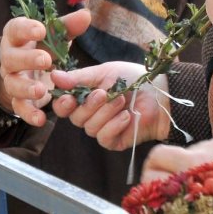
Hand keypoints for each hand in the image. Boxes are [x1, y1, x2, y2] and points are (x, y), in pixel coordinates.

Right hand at [0, 11, 89, 127]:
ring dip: (26, 88)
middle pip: (11, 58)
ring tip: (41, 90)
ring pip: (12, 84)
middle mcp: (10, 58)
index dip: (26, 29)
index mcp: (16, 37)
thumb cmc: (43, 45)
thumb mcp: (55, 35)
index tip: (41, 30)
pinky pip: (19, 107)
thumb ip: (68, 26)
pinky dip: (29, 113)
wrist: (30, 69)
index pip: (15, 29)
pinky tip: (41, 119)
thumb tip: (86, 15)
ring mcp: (12, 79)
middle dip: (27, 59)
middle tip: (45, 60)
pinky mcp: (17, 99)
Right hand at [50, 63, 171, 147]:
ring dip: (106, 112)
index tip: (68, 98)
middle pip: (74, 117)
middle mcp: (89, 114)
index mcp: (84, 97)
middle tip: (104, 93)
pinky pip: (103, 137)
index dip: (62, 104)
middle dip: (89, 105)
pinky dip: (114, 126)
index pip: (62, 105)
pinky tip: (126, 117)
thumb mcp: (104, 72)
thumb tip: (53, 75)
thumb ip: (79, 78)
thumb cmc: (133, 78)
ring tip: (122, 101)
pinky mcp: (114, 141)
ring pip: (89, 127)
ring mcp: (101, 128)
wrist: (160, 92)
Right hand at [142, 138, 212, 208]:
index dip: (148, 176)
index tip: (151, 193)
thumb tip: (153, 195)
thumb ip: (173, 198)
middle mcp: (204, 149)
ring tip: (196, 189)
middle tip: (165, 191)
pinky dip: (203, 164)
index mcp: (193, 166)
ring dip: (184, 168)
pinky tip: (212, 180)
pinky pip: (205, 150)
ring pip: (185, 153)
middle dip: (161, 172)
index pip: (157, 158)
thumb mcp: (195, 210)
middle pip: (165, 153)